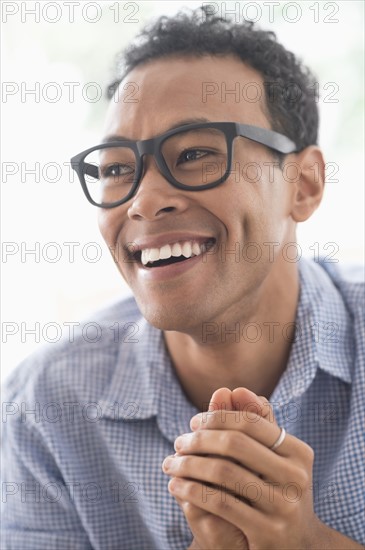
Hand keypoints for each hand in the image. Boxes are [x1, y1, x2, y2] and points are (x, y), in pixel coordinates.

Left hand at [163, 386, 319, 549]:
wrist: (297, 547)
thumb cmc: (277, 492)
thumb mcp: (272, 459)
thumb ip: (255, 424)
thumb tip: (233, 389)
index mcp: (299, 453)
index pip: (249, 422)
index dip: (216, 417)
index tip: (193, 422)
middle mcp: (296, 477)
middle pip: (234, 443)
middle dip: (199, 439)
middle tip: (178, 441)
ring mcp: (284, 506)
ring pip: (222, 472)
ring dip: (188, 464)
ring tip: (170, 462)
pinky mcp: (267, 532)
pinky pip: (218, 502)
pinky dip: (191, 489)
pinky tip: (175, 485)